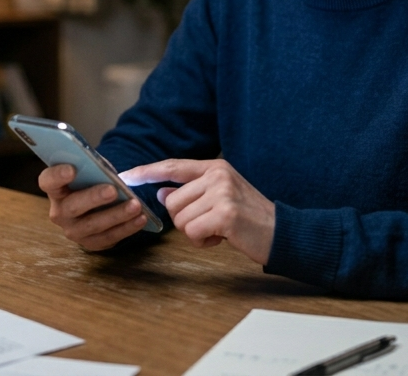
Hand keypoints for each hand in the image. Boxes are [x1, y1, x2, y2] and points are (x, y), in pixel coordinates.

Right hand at [37, 164, 147, 250]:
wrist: (97, 205)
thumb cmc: (92, 182)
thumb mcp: (90, 171)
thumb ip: (93, 167)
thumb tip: (104, 168)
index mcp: (55, 189)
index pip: (48, 181)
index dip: (57, 175)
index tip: (72, 169)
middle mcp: (59, 212)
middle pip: (73, 206)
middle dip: (94, 198)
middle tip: (113, 190)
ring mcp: (73, 231)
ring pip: (94, 225)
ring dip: (116, 215)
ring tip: (135, 205)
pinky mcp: (90, 243)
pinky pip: (109, 237)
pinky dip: (127, 228)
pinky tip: (141, 219)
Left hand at [121, 159, 274, 265]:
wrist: (281, 232)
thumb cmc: (248, 217)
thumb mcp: (220, 196)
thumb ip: (192, 192)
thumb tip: (161, 193)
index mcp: (214, 167)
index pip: (172, 166)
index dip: (147, 171)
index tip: (126, 175)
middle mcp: (217, 175)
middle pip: (172, 201)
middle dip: (184, 220)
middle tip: (209, 223)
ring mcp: (222, 193)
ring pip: (180, 219)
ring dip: (194, 232)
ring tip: (218, 230)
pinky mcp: (225, 214)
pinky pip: (193, 232)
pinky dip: (203, 242)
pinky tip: (222, 238)